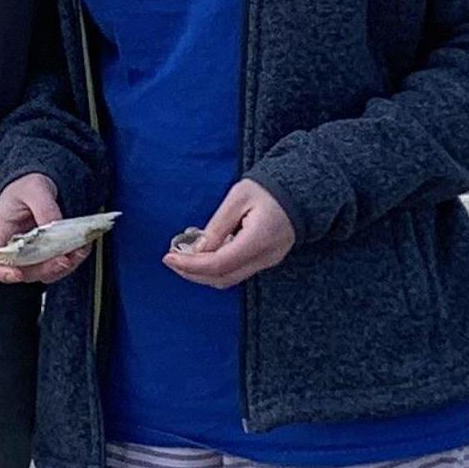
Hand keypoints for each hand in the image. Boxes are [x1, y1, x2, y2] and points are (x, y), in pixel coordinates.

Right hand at [0, 173, 89, 286]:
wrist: (39, 183)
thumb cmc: (27, 185)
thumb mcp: (34, 189)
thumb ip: (44, 208)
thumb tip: (55, 227)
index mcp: (2, 233)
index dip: (4, 272)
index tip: (18, 273)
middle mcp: (15, 248)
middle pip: (25, 272)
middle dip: (45, 269)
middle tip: (63, 259)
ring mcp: (33, 253)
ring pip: (45, 272)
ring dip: (63, 267)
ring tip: (77, 252)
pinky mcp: (49, 253)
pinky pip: (59, 264)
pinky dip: (72, 260)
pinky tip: (81, 249)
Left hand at [162, 179, 294, 288]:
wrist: (301, 191)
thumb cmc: (269, 189)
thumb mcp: (238, 198)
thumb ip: (217, 226)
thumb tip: (196, 250)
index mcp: (259, 239)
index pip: (219, 263)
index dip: (190, 265)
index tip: (168, 258)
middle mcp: (266, 257)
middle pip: (222, 278)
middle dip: (192, 273)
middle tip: (172, 259)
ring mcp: (268, 261)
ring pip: (229, 278)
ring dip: (203, 271)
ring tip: (185, 255)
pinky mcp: (267, 260)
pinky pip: (237, 271)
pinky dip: (217, 266)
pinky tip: (205, 251)